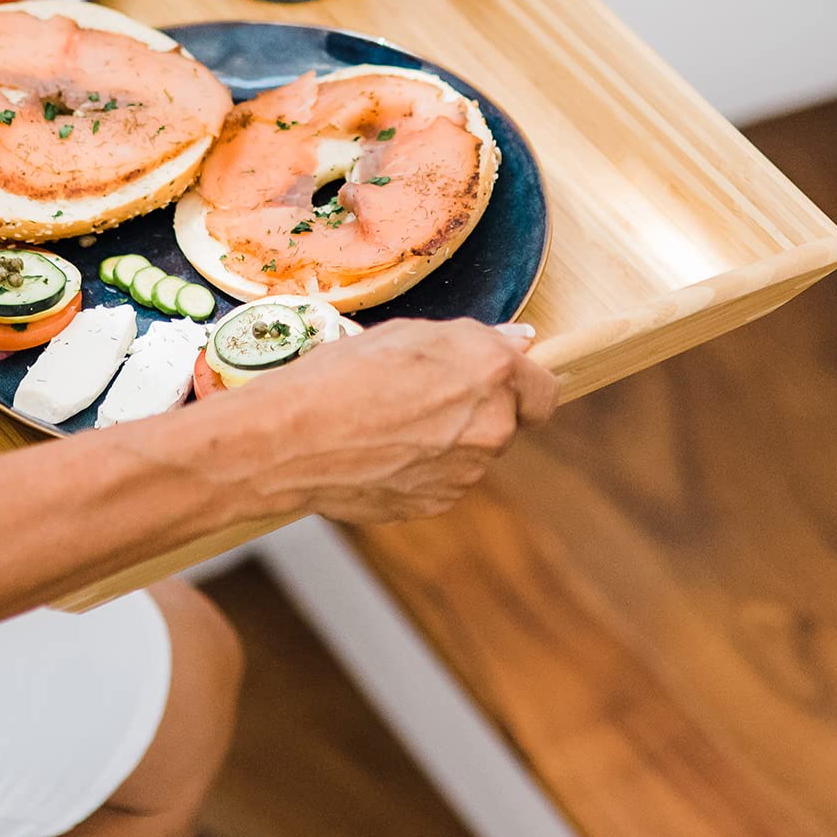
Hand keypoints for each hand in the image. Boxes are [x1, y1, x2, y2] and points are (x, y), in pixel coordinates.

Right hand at [237, 317, 556, 523]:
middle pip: (505, 421)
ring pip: (471, 452)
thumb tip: (521, 343)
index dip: (520, 384)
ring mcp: (467, 472)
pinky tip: (380, 451)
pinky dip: (422, 468)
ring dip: (446, 440)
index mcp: (492, 372)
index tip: (495, 382)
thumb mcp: (409, 333)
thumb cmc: (343, 373)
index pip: (544, 391)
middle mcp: (492, 425)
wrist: (292, 438)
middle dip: (474, 409)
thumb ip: (476, 341)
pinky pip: (443, 481)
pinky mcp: (439, 503)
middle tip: (419, 394)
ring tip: (389, 422)